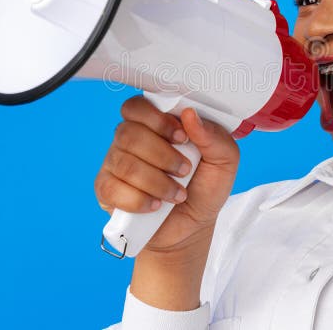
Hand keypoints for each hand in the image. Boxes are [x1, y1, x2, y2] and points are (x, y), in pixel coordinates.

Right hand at [94, 95, 240, 255]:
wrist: (193, 226)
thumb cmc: (205, 187)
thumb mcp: (224, 160)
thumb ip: (214, 136)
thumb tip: (190, 115)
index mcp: (154, 124)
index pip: (137, 106)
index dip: (157, 120)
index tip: (182, 138)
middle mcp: (129, 140)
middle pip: (129, 134)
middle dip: (162, 155)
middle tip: (185, 170)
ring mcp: (115, 164)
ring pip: (124, 163)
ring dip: (157, 182)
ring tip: (178, 194)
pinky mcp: (107, 190)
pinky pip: (112, 189)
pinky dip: (140, 200)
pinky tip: (156, 205)